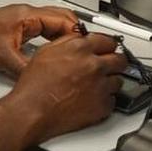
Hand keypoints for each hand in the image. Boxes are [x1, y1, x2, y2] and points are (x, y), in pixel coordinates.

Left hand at [0, 4, 78, 75]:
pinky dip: (53, 36)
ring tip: (74, 50)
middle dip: (75, 32)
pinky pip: (43, 27)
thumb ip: (27, 68)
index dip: (76, 33)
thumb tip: (42, 77)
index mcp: (27, 16)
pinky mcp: (18, 25)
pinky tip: (55, 49)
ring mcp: (23, 18)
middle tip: (85, 48)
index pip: (62, 20)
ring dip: (65, 33)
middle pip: (62, 17)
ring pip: (53, 21)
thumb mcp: (4, 58)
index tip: (85, 45)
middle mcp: (27, 13)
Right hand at [5, 32, 127, 143]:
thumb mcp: (46, 52)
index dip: (107, 45)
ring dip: (110, 82)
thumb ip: (68, 42)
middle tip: (109, 65)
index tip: (108, 49)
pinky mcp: (102, 106)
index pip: (108, 41)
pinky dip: (105, 100)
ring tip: (96, 85)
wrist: (32, 110)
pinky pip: (112, 100)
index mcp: (81, 49)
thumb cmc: (34, 86)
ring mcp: (100, 86)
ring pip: (118, 80)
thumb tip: (80, 40)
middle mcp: (94, 65)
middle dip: (114, 62)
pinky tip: (92, 99)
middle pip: (120, 59)